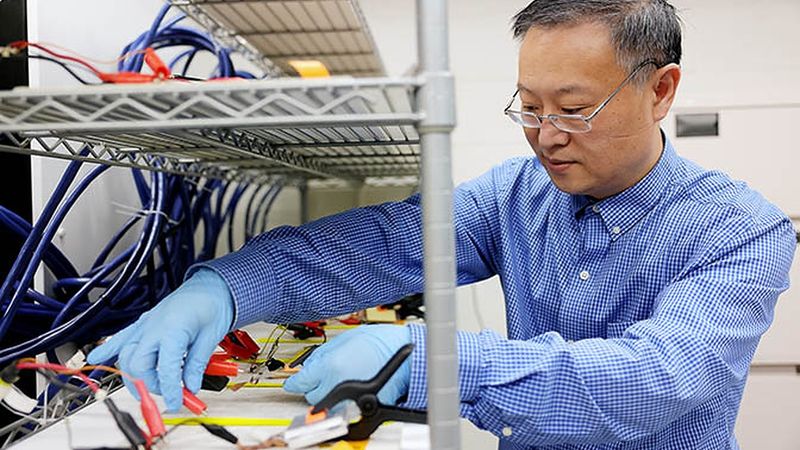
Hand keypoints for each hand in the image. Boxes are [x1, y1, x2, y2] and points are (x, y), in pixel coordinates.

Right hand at [87, 269, 232, 411]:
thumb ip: (196, 364)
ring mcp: (146, 324)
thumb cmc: (213, 304)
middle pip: (138, 364)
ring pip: (126, 355)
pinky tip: (97, 357)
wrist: (211, 285)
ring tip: (151, 387)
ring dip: (135, 375)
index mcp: (173, 328)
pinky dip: (109, 349)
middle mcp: (154, 326)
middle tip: (169, 394)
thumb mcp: (211, 337)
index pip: (165, 368)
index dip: (170, 390)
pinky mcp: (143, 323)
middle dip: (151, 385)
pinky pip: (121, 337)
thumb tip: (190, 387)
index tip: (176, 402)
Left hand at [283, 325, 411, 405]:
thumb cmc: (382, 342)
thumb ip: (322, 354)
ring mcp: (348, 400)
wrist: (405, 355)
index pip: (299, 381)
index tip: (293, 382)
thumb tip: (309, 366)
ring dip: (327, 395)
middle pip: (310, 395)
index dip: (295, 381)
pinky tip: (352, 387)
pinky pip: (343, 408)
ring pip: (325, 405)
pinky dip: (344, 401)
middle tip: (325, 375)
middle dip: (314, 385)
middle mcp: (335, 386)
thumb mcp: (345, 339)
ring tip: (341, 380)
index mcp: (329, 367)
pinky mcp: (360, 408)